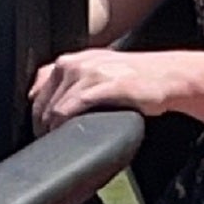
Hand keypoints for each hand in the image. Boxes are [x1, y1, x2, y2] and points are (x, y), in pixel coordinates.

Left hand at [30, 49, 190, 131]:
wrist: (168, 75)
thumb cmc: (137, 77)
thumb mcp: (100, 71)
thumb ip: (76, 81)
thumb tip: (48, 101)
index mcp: (74, 60)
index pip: (38, 85)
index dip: (35, 110)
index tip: (39, 128)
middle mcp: (77, 63)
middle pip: (43, 100)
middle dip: (40, 124)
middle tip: (45, 141)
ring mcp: (90, 74)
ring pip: (54, 106)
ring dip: (49, 128)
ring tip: (53, 142)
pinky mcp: (104, 86)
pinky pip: (71, 108)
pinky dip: (63, 125)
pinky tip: (65, 135)